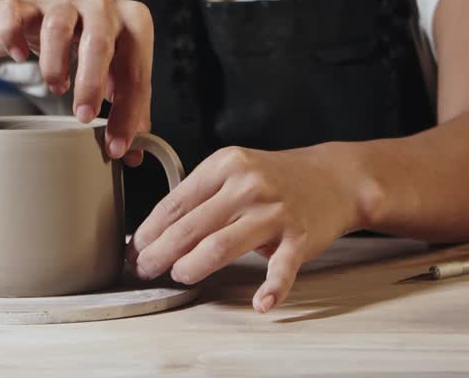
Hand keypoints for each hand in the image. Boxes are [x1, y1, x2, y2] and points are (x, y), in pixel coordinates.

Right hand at [0, 0, 152, 164]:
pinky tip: (19, 56)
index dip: (128, 112)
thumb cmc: (97, 41)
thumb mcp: (120, 68)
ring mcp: (63, 1)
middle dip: (91, 84)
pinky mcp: (27, 3)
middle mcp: (101, 7)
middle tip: (83, 117)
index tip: (115, 145)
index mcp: (134, 22)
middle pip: (99, 42)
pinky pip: (14, 14)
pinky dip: (12, 36)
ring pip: (58, 26)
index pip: (135, 70)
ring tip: (56, 87)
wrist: (64, 2)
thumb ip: (130, 107)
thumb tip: (135, 153)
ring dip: (55, 62)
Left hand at [128, 144, 362, 312]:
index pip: (176, 202)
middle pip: (190, 227)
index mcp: (226, 165)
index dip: (150, 230)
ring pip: (220, 246)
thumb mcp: (235, 170)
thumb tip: (157, 231)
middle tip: (146, 269)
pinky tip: (260, 303)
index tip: (135, 249)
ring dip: (192, 267)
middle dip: (160, 253)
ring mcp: (275, 212)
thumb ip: (201, 195)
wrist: (333, 178)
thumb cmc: (277, 178)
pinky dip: (271, 289)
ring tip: (180, 276)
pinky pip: (281, 268)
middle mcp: (248, 185)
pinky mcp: (299, 237)